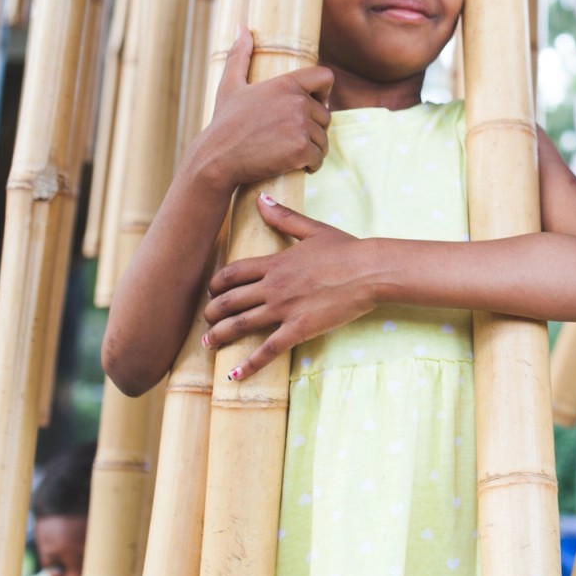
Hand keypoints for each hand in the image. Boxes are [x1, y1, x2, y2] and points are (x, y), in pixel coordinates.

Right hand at [192, 28, 333, 192]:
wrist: (216, 159)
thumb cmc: (223, 124)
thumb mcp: (229, 86)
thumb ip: (240, 55)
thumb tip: (242, 27)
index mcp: (285, 84)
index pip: (326, 77)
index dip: (323, 92)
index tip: (312, 105)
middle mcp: (297, 101)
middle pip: (326, 115)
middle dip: (313, 128)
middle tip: (289, 137)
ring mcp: (300, 126)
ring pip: (323, 139)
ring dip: (313, 148)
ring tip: (289, 151)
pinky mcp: (301, 149)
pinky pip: (319, 157)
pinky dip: (311, 165)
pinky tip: (296, 165)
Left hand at [202, 195, 377, 378]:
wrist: (370, 270)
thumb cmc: (346, 249)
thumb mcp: (313, 230)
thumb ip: (283, 218)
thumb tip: (262, 199)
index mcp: (274, 264)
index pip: (231, 274)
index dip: (215, 285)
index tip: (212, 292)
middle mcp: (273, 287)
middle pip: (228, 301)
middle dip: (211, 312)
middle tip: (206, 321)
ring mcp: (284, 309)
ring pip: (240, 325)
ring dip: (219, 336)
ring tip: (208, 344)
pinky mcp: (299, 329)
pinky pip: (268, 350)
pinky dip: (249, 365)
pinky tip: (235, 376)